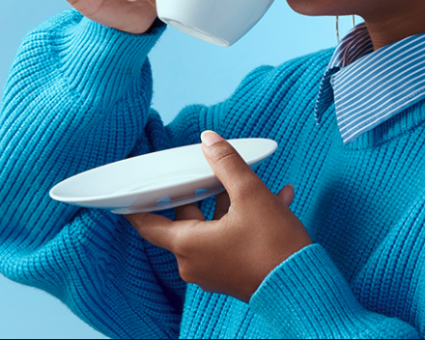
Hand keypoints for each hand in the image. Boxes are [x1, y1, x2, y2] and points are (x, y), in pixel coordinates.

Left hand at [127, 131, 312, 302]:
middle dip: (203, 194)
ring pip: (213, 228)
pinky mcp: (233, 274)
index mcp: (189, 245)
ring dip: (231, 205)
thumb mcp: (250, 195)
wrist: (300, 284)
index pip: (149, 225)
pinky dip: (245, 221)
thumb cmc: (273, 247)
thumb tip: (209, 140)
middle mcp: (195, 262)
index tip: (123, 199)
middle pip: (187, 220)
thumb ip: (227, 164)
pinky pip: (230, 240)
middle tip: (209, 173)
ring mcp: (214, 271)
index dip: (136, 209)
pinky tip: (276, 202)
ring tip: (256, 185)